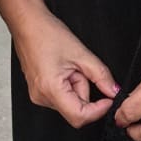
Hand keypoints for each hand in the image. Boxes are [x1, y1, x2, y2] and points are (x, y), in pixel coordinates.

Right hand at [12, 9, 118, 128]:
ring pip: (69, 102)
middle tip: (80, 69)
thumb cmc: (46, 34)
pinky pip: (61, 96)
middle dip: (85, 89)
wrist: (27, 24)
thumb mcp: (81, 54)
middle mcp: (41, 97)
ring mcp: (38, 95)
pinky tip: (62, 69)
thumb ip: (101, 76)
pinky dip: (67, 85)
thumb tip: (113, 91)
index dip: (98, 110)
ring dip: (76, 86)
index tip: (108, 99)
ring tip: (68, 66)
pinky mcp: (38, 91)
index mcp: (51, 89)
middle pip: (75, 109)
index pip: (79, 117)